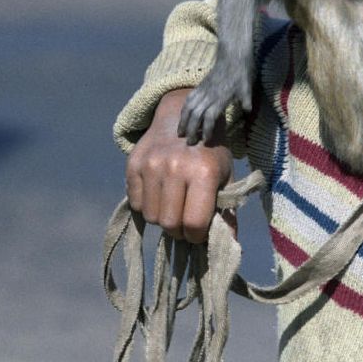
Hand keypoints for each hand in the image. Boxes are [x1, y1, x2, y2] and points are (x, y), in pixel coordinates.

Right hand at [125, 89, 233, 243]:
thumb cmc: (210, 154)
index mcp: (203, 173)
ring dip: (163, 219)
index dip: (197, 235)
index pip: (194, 223)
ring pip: (151, 217)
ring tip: (174, 206)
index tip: (199, 231)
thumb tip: (229, 245)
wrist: (184, 116)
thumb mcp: (226, 178)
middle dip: (179, 231)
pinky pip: (136, 203)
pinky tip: (160, 194)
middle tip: (186, 222)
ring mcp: (151, 165)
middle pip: (170, 224)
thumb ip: (228, 212)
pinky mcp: (132, 164)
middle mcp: (175, 168)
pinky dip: (147, 206)